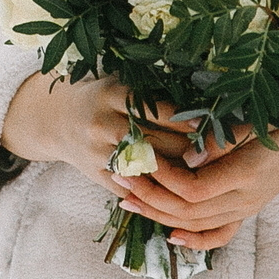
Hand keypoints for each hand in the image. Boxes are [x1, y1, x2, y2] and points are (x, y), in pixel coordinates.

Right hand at [1, 74, 198, 177]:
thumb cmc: (101, 98)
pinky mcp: (97, 174)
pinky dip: (157, 193)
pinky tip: (181, 194)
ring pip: (146, 169)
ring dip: (178, 175)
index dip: (188, 121)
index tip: (215, 127)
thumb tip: (204, 99)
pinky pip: (132, 188)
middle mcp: (104, 123)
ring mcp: (98, 151)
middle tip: (222, 156)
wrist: (55, 120)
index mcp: (113, 95)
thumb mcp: (120, 84)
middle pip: (156, 142)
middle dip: (189, 151)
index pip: (159, 111)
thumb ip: (152, 91)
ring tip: (208, 176)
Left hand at [115, 127, 278, 251]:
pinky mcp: (246, 210)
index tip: (138, 162)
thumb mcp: (253, 120)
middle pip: (187, 211)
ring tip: (129, 200)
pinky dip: (195, 240)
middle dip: (149, 197)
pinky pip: (219, 234)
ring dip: (159, 214)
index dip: (162, 180)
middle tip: (119, 180)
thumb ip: (221, 139)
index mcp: (244, 173)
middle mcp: (244, 198)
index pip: (192, 189)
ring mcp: (246, 208)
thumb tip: (188, 157)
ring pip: (196, 224)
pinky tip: (171, 236)